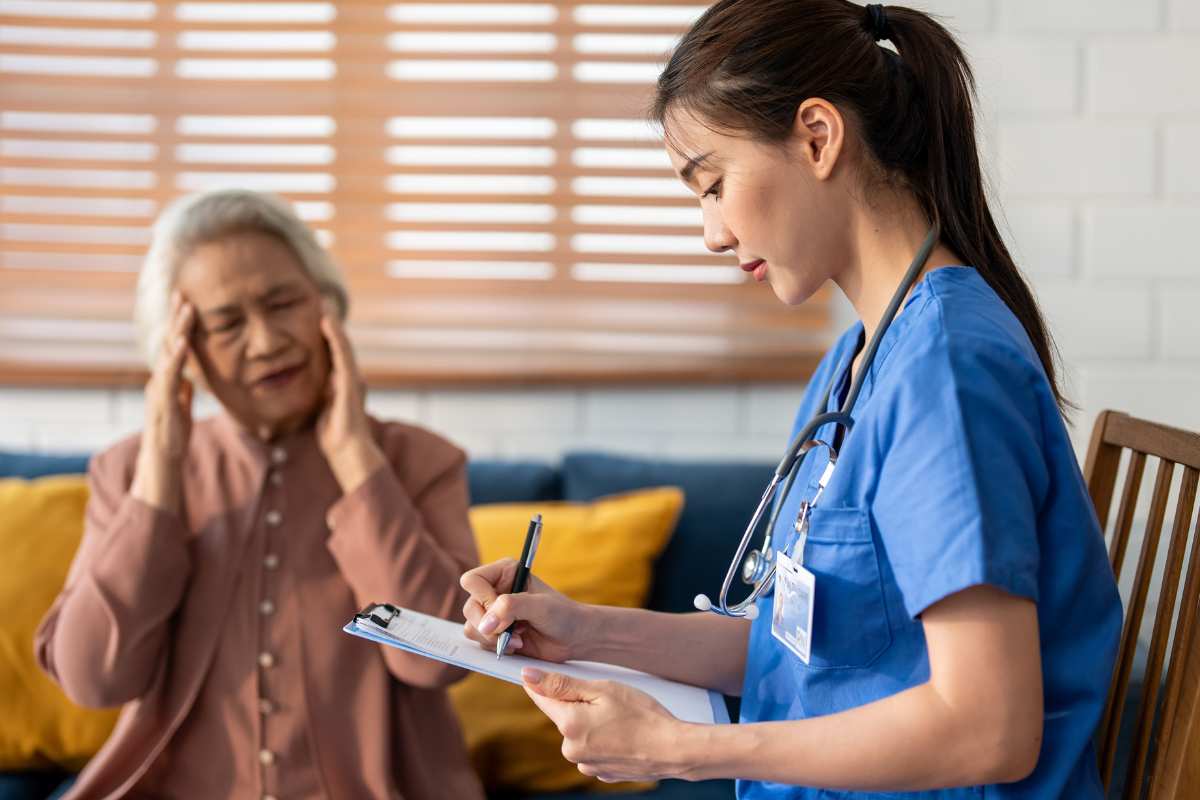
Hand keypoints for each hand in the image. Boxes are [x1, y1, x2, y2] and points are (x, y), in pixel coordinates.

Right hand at [131, 292, 194, 512]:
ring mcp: (158, 393)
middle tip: (183, 292)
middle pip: (167, 345)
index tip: (189, 302)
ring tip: (186, 309)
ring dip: (176, 331)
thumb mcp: (182, 410)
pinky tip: (184, 342)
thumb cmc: (171, 439)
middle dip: (175, 319)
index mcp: (167, 382)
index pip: (173, 348)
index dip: (180, 326)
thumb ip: (183, 393)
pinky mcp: (162, 405)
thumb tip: (189, 378)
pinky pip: (169, 377)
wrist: (161, 467)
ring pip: (166, 356)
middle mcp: (159, 383)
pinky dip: (176, 358)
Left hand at [315, 300, 384, 492]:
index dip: (326, 337)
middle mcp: (350, 377)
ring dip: (334, 325)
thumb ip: (318, 397)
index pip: (332, 355)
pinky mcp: (351, 381)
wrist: (347, 450)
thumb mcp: (320, 410)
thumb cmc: (334, 436)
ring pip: (342, 346)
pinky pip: (342, 355)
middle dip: (331, 326)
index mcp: (342, 383)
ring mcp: (352, 378)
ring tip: (325, 306)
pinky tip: (328, 323)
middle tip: (322, 304)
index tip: (316, 319)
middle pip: (339, 346)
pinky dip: (336, 338)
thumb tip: (308, 390)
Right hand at [460, 559, 587, 661]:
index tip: (502, 611)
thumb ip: (511, 607)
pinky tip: (517, 644)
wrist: (574, 638)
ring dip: (493, 638)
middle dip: (488, 624)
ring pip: (471, 626)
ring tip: (518, 638)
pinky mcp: (495, 633)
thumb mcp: (540, 606)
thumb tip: (484, 623)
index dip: (482, 598)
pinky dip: (495, 647)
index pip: (472, 580)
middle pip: (469, 607)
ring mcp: (493, 614)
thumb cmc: (562, 615)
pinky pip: (479, 641)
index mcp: (504, 573)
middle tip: (511, 630)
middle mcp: (494, 591)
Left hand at [521, 668, 685, 782]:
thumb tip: (528, 676)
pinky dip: (603, 738)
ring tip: (620, 717)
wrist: (672, 749)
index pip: (541, 697)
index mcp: (568, 724)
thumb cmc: (642, 715)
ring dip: (592, 722)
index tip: (548, 673)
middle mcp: (571, 749)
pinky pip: (593, 748)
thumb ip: (562, 684)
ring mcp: (586, 764)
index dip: (544, 682)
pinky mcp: (600, 772)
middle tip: (607, 697)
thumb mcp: (603, 690)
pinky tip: (623, 733)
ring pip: (579, 732)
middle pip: (563, 715)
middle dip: (579, 703)